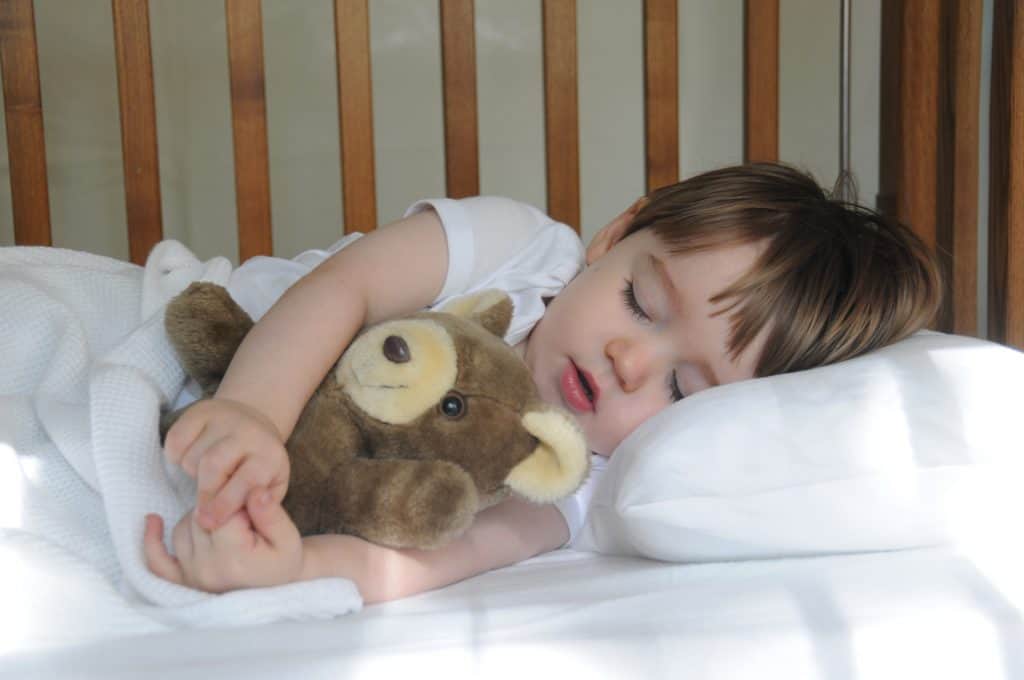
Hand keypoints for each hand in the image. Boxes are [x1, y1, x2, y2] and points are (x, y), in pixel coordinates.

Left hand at [143, 490, 303, 592]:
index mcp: (233, 558)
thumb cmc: (283, 563)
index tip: (253, 504)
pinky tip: (152, 520)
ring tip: (231, 525)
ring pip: (183, 527)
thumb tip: (253, 488)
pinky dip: (151, 541)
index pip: (221, 509)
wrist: (279, 589)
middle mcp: (206, 569)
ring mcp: (190, 576)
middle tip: (246, 517)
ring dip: (202, 517)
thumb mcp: (288, 537)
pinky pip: (157, 560)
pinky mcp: (182, 581)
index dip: (237, 498)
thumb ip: (270, 513)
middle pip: (201, 516)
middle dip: (222, 507)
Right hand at [163, 397, 289, 529]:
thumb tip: (238, 521)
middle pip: (214, 466)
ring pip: (193, 456)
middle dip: (204, 494)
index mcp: (270, 455)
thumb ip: (258, 507)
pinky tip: (191, 458)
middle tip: (200, 514)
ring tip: (206, 477)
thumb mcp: (269, 488)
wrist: (252, 425)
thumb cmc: (259, 468)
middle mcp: (249, 432)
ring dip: (192, 474)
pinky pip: (176, 440)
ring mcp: (225, 418)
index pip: (247, 480)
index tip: (209, 523)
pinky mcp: (200, 411)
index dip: (226, 504)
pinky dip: (176, 456)